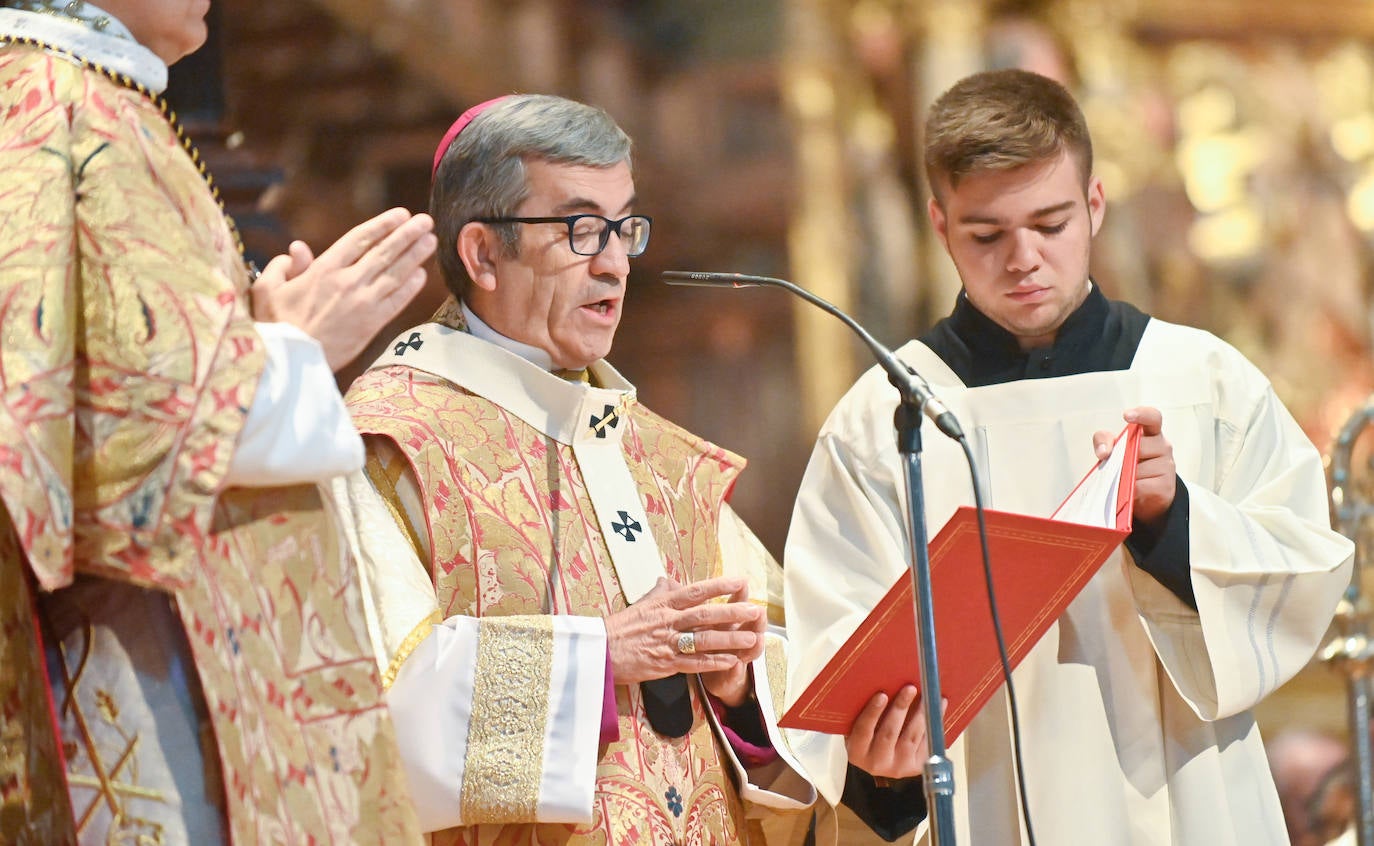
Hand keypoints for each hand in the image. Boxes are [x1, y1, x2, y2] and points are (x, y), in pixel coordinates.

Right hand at [251, 208, 435, 370]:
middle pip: (384, 252)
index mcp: (323, 269)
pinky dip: (410, 287)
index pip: (359, 239)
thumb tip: (298, 249)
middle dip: (407, 234)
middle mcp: (348, 282)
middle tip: (426, 221)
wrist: (289, 362)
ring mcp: (363, 303)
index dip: (382, 225)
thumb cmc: (274, 324)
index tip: (400, 214)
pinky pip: (396, 302)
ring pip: (395, 274)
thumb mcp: (267, 288)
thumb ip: (284, 266)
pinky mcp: (371, 325)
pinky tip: (422, 275)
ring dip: (415, 256)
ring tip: (431, 240)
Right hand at [605, 576, 763, 694]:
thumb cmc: (618, 628)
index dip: (719, 586)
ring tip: (750, 637)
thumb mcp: (640, 604)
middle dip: (732, 612)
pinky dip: (713, 662)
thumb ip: (658, 593)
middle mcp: (667, 621)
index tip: (740, 581)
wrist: (599, 651)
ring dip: (729, 639)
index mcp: (663, 604)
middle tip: (755, 610)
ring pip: (703, 639)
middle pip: (705, 614)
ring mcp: (667, 642)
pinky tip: (731, 661)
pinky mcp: (665, 663)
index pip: (696, 591)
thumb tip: (667, 580)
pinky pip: (693, 663)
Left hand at [699, 578, 766, 706]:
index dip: (739, 594)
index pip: (736, 604)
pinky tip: (736, 665)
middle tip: (759, 610)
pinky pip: (733, 673)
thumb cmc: (702, 641)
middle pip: (750, 625)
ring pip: (749, 649)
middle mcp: (735, 635)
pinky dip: (734, 669)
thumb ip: (687, 601)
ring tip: (756, 639)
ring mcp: (736, 655)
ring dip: (753, 643)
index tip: (742, 583)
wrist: (710, 674)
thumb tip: (668, 580)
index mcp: (726, 620)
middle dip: (754, 617)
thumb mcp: (693, 619)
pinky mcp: (730, 675)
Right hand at [845, 686, 937, 779]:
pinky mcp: (917, 766)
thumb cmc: (868, 736)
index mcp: (857, 752)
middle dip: (900, 708)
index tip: (882, 695)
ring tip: (928, 695)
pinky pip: (928, 742)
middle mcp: (877, 762)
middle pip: (889, 733)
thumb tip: (879, 684)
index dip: (873, 712)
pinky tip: (939, 705)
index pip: (863, 730)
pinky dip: (935, 722)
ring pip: (911, 737)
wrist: (880, 762)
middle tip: (910, 688)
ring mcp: (899, 766)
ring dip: (921, 713)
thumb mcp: (857, 728)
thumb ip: (862, 712)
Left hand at [1093, 406, 1175, 525]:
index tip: (1127, 415)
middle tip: (1120, 465)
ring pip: (1137, 469)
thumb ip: (1104, 441)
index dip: (1141, 414)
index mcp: (1151, 434)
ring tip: (1128, 480)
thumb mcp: (1115, 451)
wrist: (1145, 497)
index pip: (1152, 418)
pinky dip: (1131, 490)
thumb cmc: (1128, 467)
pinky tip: (1133, 491)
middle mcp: (1163, 446)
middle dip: (1124, 457)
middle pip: (1137, 446)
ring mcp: (1167, 466)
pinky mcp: (1166, 486)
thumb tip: (1103, 452)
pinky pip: (1140, 486)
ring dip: (1126, 476)